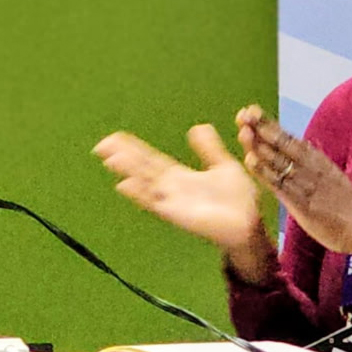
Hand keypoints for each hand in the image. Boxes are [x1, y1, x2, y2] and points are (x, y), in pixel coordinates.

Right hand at [94, 125, 277, 281]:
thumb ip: (209, 148)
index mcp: (180, 176)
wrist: (250, 224)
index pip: (150, 159)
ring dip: (128, 171)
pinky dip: (139, 194)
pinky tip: (125, 185)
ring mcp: (172, 201)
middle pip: (142, 168)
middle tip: (101, 145)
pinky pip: (154, 203)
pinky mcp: (177, 214)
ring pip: (144, 182)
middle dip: (123, 156)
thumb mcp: (223, 166)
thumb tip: (197, 127)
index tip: (115, 137)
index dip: (133, 148)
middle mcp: (172, 188)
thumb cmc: (238, 199)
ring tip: (110, 158)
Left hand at [236, 106, 351, 257]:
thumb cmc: (345, 205)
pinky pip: (280, 184)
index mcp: (318, 160)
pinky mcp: (301, 203)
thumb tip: (299, 147)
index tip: (252, 111)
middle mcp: (311, 168)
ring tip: (243, 130)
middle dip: (262, 127)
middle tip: (244, 114)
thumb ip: (313, 163)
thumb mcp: (331, 176)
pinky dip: (265, 172)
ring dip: (259, 145)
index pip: (290, 138)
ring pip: (278, 160)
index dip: (270, 124)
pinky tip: (250, 160)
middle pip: (283, 143)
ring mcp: (305, 184)